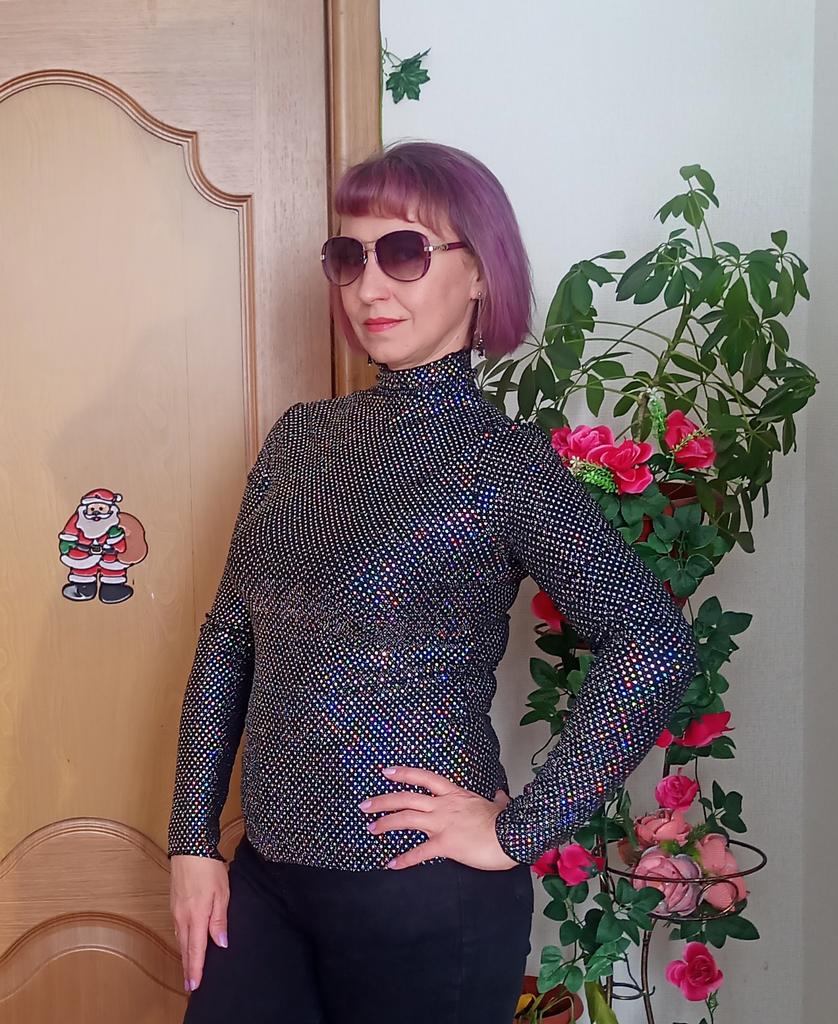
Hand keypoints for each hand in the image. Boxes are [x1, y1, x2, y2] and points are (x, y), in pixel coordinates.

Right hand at [169, 854, 229, 991]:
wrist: (190, 848)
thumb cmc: (208, 868)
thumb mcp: (222, 893)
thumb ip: (220, 920)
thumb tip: (220, 943)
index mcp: (196, 916)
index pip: (196, 949)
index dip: (196, 968)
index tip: (195, 985)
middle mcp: (182, 917)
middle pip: (185, 948)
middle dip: (188, 967)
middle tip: (190, 985)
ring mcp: (176, 910)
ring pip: (180, 938)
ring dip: (184, 954)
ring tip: (189, 968)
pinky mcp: (174, 903)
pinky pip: (178, 927)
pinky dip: (182, 940)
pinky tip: (186, 941)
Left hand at [358, 765, 522, 870]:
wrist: (512, 835)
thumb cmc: (506, 821)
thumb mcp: (499, 804)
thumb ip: (497, 800)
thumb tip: (501, 796)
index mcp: (455, 794)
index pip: (424, 778)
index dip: (403, 773)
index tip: (386, 772)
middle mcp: (443, 805)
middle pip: (406, 798)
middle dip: (383, 800)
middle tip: (365, 805)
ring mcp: (442, 823)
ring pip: (407, 818)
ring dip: (386, 823)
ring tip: (371, 828)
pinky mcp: (445, 844)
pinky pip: (420, 852)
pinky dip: (404, 859)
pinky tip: (392, 864)